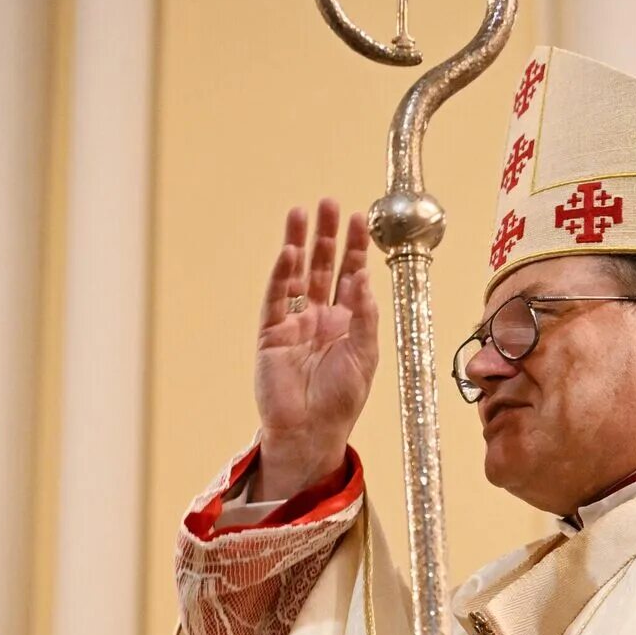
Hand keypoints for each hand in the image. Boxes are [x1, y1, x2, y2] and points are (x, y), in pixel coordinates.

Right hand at [252, 199, 377, 500]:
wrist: (310, 431)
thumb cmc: (341, 399)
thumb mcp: (364, 355)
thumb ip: (364, 315)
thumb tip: (362, 276)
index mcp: (347, 322)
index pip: (351, 274)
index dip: (355, 247)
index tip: (359, 218)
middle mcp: (320, 317)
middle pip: (322, 266)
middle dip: (325, 235)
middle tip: (327, 203)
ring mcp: (294, 323)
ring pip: (296, 274)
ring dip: (299, 244)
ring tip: (300, 213)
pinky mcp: (271, 334)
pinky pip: (276, 298)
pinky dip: (281, 275)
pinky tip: (289, 252)